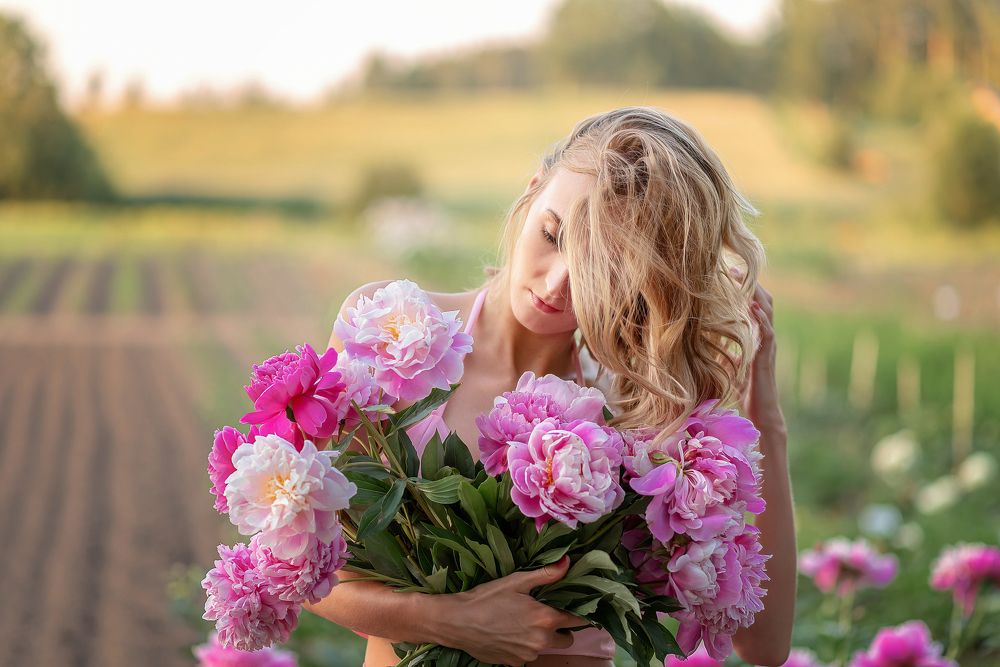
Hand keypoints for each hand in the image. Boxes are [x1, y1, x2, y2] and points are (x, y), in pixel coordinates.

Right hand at [432, 555, 582, 665]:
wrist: (457, 622)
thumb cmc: (486, 598)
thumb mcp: (516, 581)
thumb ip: (546, 574)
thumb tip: (568, 562)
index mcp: (545, 619)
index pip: (577, 619)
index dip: (576, 611)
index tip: (570, 604)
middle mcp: (541, 641)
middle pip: (567, 639)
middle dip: (561, 628)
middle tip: (546, 614)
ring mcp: (528, 655)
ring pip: (547, 647)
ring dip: (542, 637)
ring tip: (523, 622)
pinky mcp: (514, 663)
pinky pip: (528, 655)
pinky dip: (524, 646)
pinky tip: (509, 633)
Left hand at [729, 267, 784, 435]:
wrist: (760, 410)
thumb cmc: (744, 388)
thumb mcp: (729, 362)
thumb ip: (723, 347)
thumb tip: (703, 338)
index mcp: (756, 334)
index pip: (752, 304)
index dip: (743, 287)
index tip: (728, 272)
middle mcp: (764, 335)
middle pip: (762, 300)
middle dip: (749, 283)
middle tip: (732, 268)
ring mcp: (768, 343)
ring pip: (767, 311)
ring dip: (756, 293)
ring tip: (743, 278)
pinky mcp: (767, 354)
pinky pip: (767, 331)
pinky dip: (761, 317)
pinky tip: (752, 306)